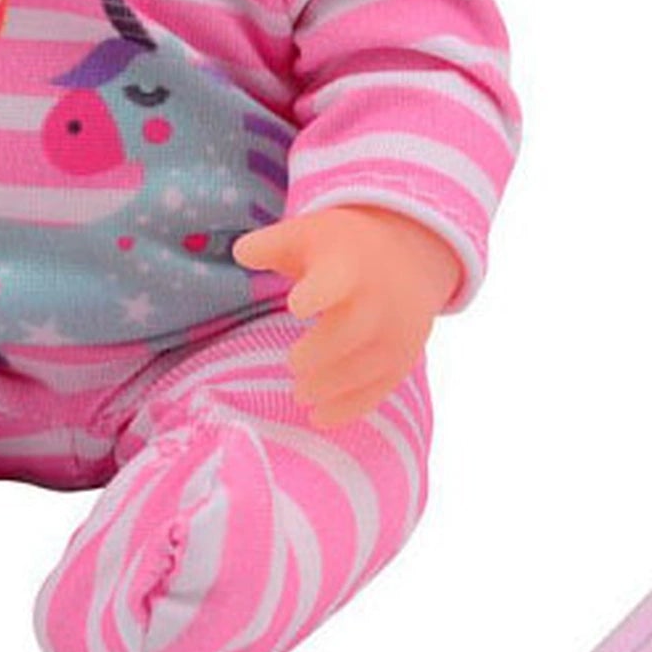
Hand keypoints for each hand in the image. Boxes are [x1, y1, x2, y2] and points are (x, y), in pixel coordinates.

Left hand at [232, 206, 465, 430]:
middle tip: (293, 364)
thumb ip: (271, 245)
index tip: (296, 305)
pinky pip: (380, 387)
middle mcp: (378, 299)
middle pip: (352, 331)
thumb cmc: (342, 246)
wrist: (410, 252)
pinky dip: (351, 407)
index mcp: (348, 265)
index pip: (335, 280)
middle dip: (320, 353)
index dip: (316, 294)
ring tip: (300, 394)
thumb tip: (241, 253)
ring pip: (366, 366)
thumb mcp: (308, 234)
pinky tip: (321, 418)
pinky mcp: (403, 355)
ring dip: (331, 387)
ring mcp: (396, 330)